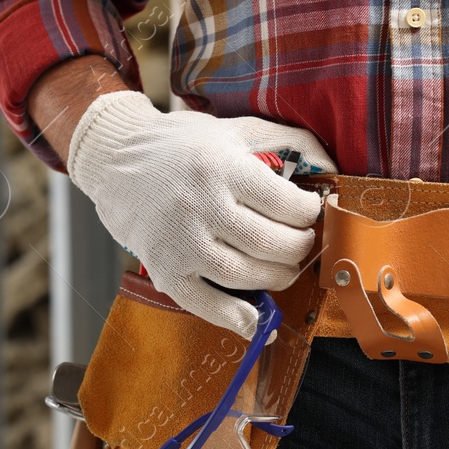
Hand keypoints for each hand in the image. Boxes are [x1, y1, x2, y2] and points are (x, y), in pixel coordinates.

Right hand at [66, 90, 335, 334]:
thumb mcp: (234, 129)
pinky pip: (205, 303)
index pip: (283, 203)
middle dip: (299, 248)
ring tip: (284, 268)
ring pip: (244, 275)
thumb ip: (288, 141)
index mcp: (220, 166)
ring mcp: (180, 242)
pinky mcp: (164, 270)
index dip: (308, 213)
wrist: (115, 162)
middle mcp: (200, 206)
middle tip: (302, 243)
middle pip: (268, 243)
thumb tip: (333, 167)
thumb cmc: (181, 146)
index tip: (311, 213)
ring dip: (277, 278)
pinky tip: (256, 320)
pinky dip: (235, 318)